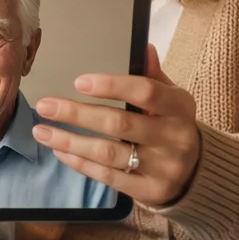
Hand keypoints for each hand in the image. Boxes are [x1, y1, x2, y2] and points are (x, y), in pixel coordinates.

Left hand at [32, 45, 201, 206]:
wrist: (197, 172)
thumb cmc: (172, 125)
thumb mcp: (171, 98)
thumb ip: (154, 76)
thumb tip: (144, 47)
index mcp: (180, 107)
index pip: (146, 92)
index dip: (112, 85)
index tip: (79, 82)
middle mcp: (175, 138)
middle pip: (120, 123)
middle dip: (77, 113)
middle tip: (45, 106)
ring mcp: (164, 167)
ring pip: (109, 153)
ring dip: (71, 140)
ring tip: (41, 131)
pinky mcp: (151, 192)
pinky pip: (108, 176)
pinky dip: (81, 163)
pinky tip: (60, 150)